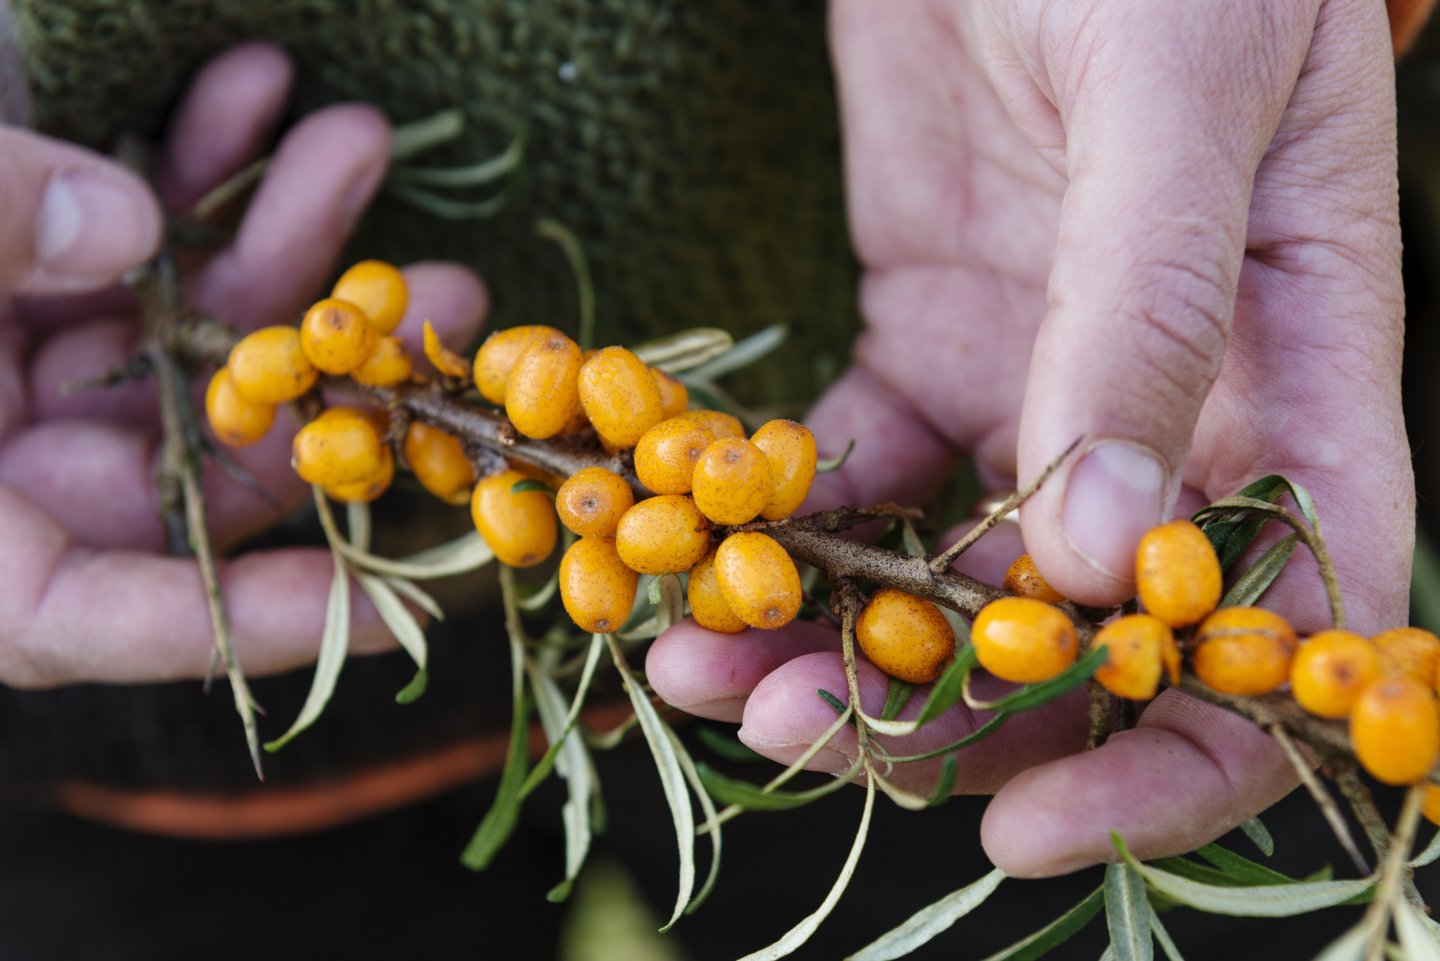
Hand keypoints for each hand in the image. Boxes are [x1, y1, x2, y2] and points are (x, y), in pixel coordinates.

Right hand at [0, 44, 486, 686]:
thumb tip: (120, 224)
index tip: (412, 603)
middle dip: (326, 369)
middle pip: (194, 453)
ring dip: (280, 235)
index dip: (255, 622)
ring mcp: (8, 362)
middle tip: (445, 296)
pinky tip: (252, 85)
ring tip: (359, 142)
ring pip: (187, 332)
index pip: (98, 622)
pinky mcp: (19, 266)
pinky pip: (129, 234)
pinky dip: (188, 161)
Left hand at [649, 0, 1411, 876]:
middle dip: (944, 720)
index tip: (1035, 825)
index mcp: (1297, 374)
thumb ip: (1149, 318)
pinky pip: (854, 471)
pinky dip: (780, 525)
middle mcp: (1170, 411)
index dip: (1178, 756)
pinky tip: (697, 546)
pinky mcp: (918, 338)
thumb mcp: (1175, 103)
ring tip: (704, 674)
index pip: (1285, 622)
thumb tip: (1105, 559)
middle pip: (1082, 638)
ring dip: (832, 644)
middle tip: (790, 735)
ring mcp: (1034, 383)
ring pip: (950, 575)